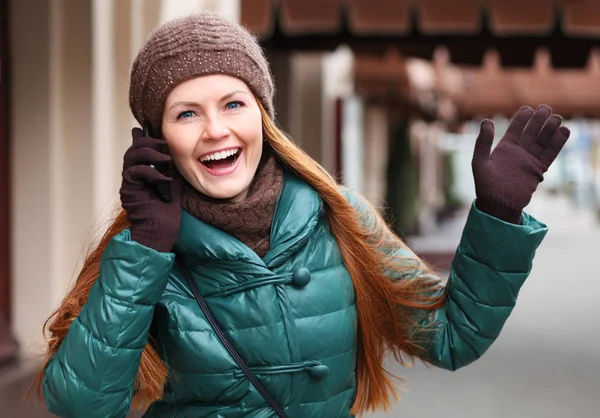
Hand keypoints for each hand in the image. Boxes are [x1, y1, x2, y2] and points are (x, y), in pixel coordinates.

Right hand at [120, 127, 183, 251]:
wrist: (159, 234)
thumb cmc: (166, 217)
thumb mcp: (173, 188)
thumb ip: (171, 173)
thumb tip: (174, 159)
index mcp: (143, 176)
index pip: (140, 151)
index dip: (144, 138)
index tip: (153, 129)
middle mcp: (133, 178)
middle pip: (133, 150)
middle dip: (148, 141)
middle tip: (163, 143)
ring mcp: (129, 183)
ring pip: (131, 157)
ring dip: (149, 153)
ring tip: (165, 158)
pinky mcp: (129, 190)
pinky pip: (134, 172)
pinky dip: (150, 172)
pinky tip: (164, 178)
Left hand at [472, 105, 569, 223]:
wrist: (498, 205)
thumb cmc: (486, 185)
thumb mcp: (479, 162)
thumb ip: (483, 142)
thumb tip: (486, 121)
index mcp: (504, 149)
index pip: (515, 130)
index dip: (522, 119)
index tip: (528, 108)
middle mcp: (518, 153)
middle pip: (531, 133)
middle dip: (539, 120)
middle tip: (546, 108)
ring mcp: (529, 161)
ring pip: (542, 142)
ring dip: (549, 130)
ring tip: (557, 118)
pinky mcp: (538, 170)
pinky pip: (549, 154)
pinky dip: (557, 144)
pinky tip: (564, 132)